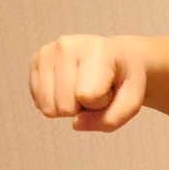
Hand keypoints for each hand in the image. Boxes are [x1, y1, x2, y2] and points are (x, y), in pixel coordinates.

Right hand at [29, 34, 146, 131]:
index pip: (87, 97)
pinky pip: (39, 102)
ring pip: (49, 107)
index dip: (101, 103)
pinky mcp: (35, 61)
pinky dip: (57, 102)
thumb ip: (111, 120)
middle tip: (97, 89)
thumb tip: (75, 124)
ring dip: (70, 105)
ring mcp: (48, 52)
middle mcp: (67, 46)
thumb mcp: (132, 103)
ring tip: (85, 87)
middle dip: (84, 106)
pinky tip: (70, 86)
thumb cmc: (126, 80)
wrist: (118, 58)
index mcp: (95, 50)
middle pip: (65, 106)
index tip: (110, 88)